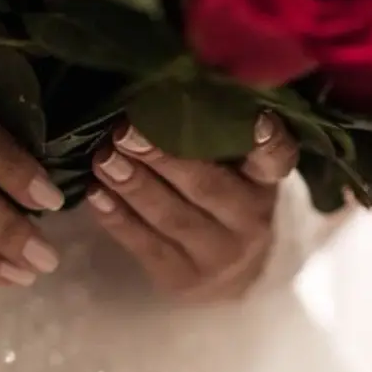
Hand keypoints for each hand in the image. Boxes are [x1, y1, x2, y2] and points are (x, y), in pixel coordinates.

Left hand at [86, 113, 298, 300]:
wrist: (231, 281)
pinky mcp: (182, 279)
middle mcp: (248, 222)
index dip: (267, 141)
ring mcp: (216, 256)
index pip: (277, 159)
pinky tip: (95, 193)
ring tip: (104, 158)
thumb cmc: (224, 208)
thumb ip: (216, 141)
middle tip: (126, 130)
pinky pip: (144, 246)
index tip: (256, 119)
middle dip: (162, 156)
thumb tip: (164, 89)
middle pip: (206, 187)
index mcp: (264, 185)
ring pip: (170, 217)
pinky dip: (116, 218)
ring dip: (133, 185)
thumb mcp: (237, 174)